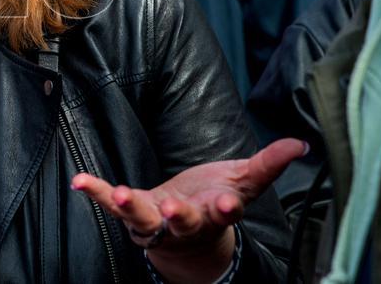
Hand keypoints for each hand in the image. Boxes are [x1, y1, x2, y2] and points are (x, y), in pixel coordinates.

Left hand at [71, 138, 307, 282]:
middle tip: (174, 209)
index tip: (229, 203)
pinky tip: (80, 181)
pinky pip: (111, 205)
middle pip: (184, 222)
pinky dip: (95, 192)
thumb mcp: (244, 181)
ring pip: (144, 219)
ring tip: (117, 193)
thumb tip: (300, 144)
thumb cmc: (216, 200)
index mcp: (217, 212)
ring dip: (130, 207)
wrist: (189, 237)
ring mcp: (156, 221)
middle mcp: (187, 222)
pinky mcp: (133, 213)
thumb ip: (269, 164)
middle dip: (180, 216)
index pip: (226, 212)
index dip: (228, 207)